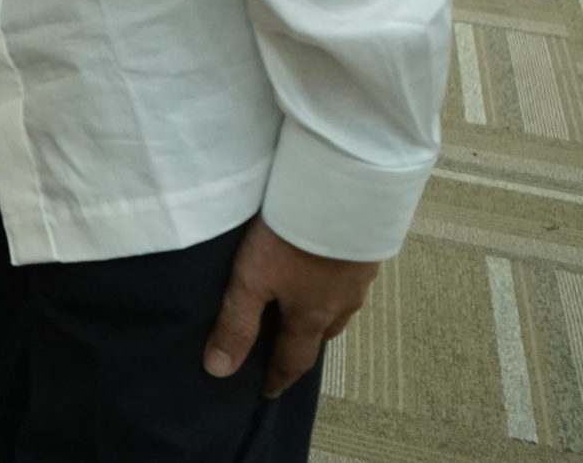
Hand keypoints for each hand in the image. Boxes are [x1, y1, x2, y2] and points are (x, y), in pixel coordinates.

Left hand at [204, 219, 378, 396]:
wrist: (343, 192)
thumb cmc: (291, 239)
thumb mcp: (253, 280)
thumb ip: (237, 323)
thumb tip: (220, 371)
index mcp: (312, 316)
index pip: (295, 358)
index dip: (280, 376)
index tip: (271, 392)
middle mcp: (341, 303)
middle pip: (321, 334)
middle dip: (304, 346)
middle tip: (287, 350)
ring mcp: (358, 277)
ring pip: (339, 307)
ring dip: (322, 315)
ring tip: (304, 311)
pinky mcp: (365, 249)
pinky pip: (350, 281)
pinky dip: (334, 287)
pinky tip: (326, 272)